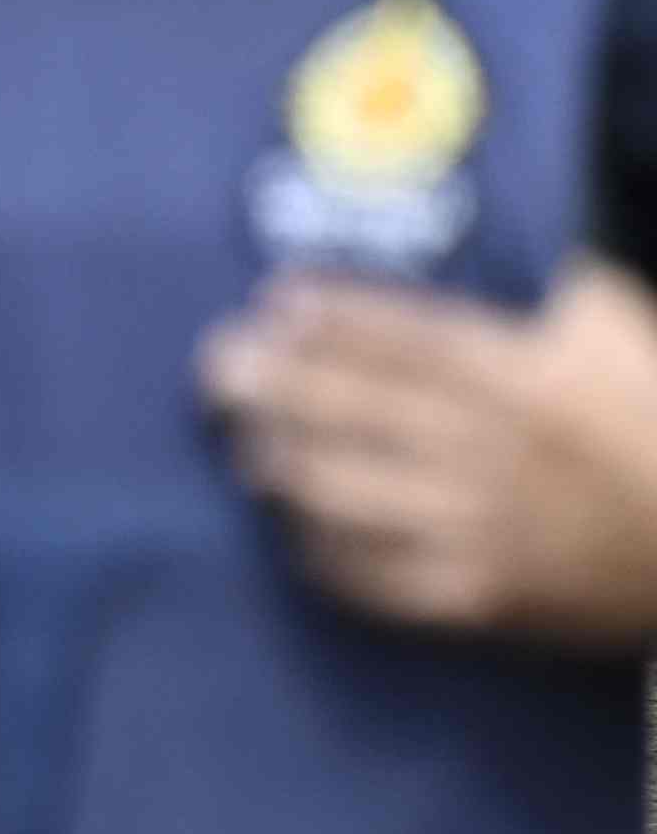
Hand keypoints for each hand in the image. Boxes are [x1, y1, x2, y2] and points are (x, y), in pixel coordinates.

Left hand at [207, 257, 656, 644]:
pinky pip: (370, 576)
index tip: (272, 302)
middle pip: (351, 409)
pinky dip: (322, 549)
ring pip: (342, 493)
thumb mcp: (620, 335)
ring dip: (281, 464)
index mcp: (524, 380)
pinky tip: (296, 528)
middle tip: (217, 371)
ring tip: (247, 447)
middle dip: (271, 385)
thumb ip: (562, 284)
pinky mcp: (477, 599)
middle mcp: (490, 449)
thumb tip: (516, 234)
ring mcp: (480, 528)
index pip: (403, 338)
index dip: (329, 318)